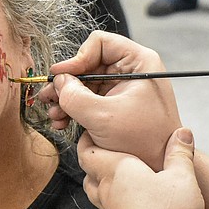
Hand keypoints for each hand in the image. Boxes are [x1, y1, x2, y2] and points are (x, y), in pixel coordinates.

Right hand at [39, 31, 181, 169]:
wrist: (159, 165)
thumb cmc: (145, 141)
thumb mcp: (103, 117)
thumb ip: (75, 97)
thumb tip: (58, 82)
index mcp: (139, 62)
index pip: (100, 43)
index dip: (77, 59)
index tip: (62, 77)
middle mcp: (131, 71)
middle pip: (89, 63)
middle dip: (67, 83)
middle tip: (49, 97)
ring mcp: (123, 88)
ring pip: (85, 82)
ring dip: (67, 98)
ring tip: (55, 114)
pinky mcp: (116, 104)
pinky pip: (89, 99)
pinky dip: (74, 109)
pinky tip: (63, 120)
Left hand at [80, 128, 203, 208]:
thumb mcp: (182, 178)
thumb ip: (181, 154)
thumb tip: (182, 132)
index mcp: (116, 170)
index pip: (87, 151)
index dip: (87, 140)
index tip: (94, 131)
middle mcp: (108, 190)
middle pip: (89, 172)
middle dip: (95, 160)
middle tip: (108, 150)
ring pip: (97, 193)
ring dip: (103, 183)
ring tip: (121, 176)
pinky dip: (118, 204)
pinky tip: (136, 204)